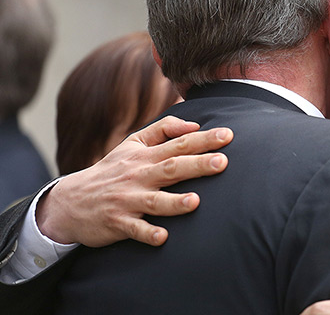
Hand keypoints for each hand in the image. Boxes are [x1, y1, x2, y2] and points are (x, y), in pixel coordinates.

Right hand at [37, 116, 231, 246]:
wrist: (70, 201)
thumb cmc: (112, 170)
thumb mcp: (133, 143)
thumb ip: (164, 129)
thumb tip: (194, 124)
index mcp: (145, 156)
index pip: (179, 143)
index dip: (204, 139)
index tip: (228, 135)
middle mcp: (139, 176)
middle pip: (172, 168)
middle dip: (198, 165)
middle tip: (222, 162)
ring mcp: (128, 199)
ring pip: (154, 201)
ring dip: (174, 202)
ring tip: (195, 202)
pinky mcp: (118, 222)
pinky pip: (134, 229)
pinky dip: (147, 233)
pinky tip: (163, 237)